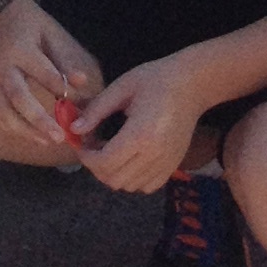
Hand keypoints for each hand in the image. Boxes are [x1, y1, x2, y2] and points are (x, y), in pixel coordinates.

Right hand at [0, 0, 100, 147]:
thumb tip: (81, 83)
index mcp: (20, 48)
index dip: (58, 87)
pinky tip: (29, 136)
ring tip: (45, 141)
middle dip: (38, 119)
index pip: (40, 71)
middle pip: (17, 96)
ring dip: (24, 130)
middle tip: (58, 137)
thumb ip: (63, 60)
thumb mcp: (49, 34)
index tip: (76, 103)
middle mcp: (3, 66)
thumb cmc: (30, 27)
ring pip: (2, 111)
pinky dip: (10, 128)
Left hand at [68, 55, 205, 196]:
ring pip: (129, 186)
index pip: (105, 162)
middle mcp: (154, 155)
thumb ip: (97, 110)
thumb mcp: (122, 87)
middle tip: (92, 146)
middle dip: (96, 166)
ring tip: (110, 150)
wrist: (192, 85)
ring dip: (113, 173)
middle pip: (114, 179)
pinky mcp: (173, 167)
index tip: (80, 143)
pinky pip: (146, 186)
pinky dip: (132, 178)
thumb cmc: (155, 80)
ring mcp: (166, 164)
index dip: (86, 157)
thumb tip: (74, 129)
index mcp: (141, 134)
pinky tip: (129, 157)